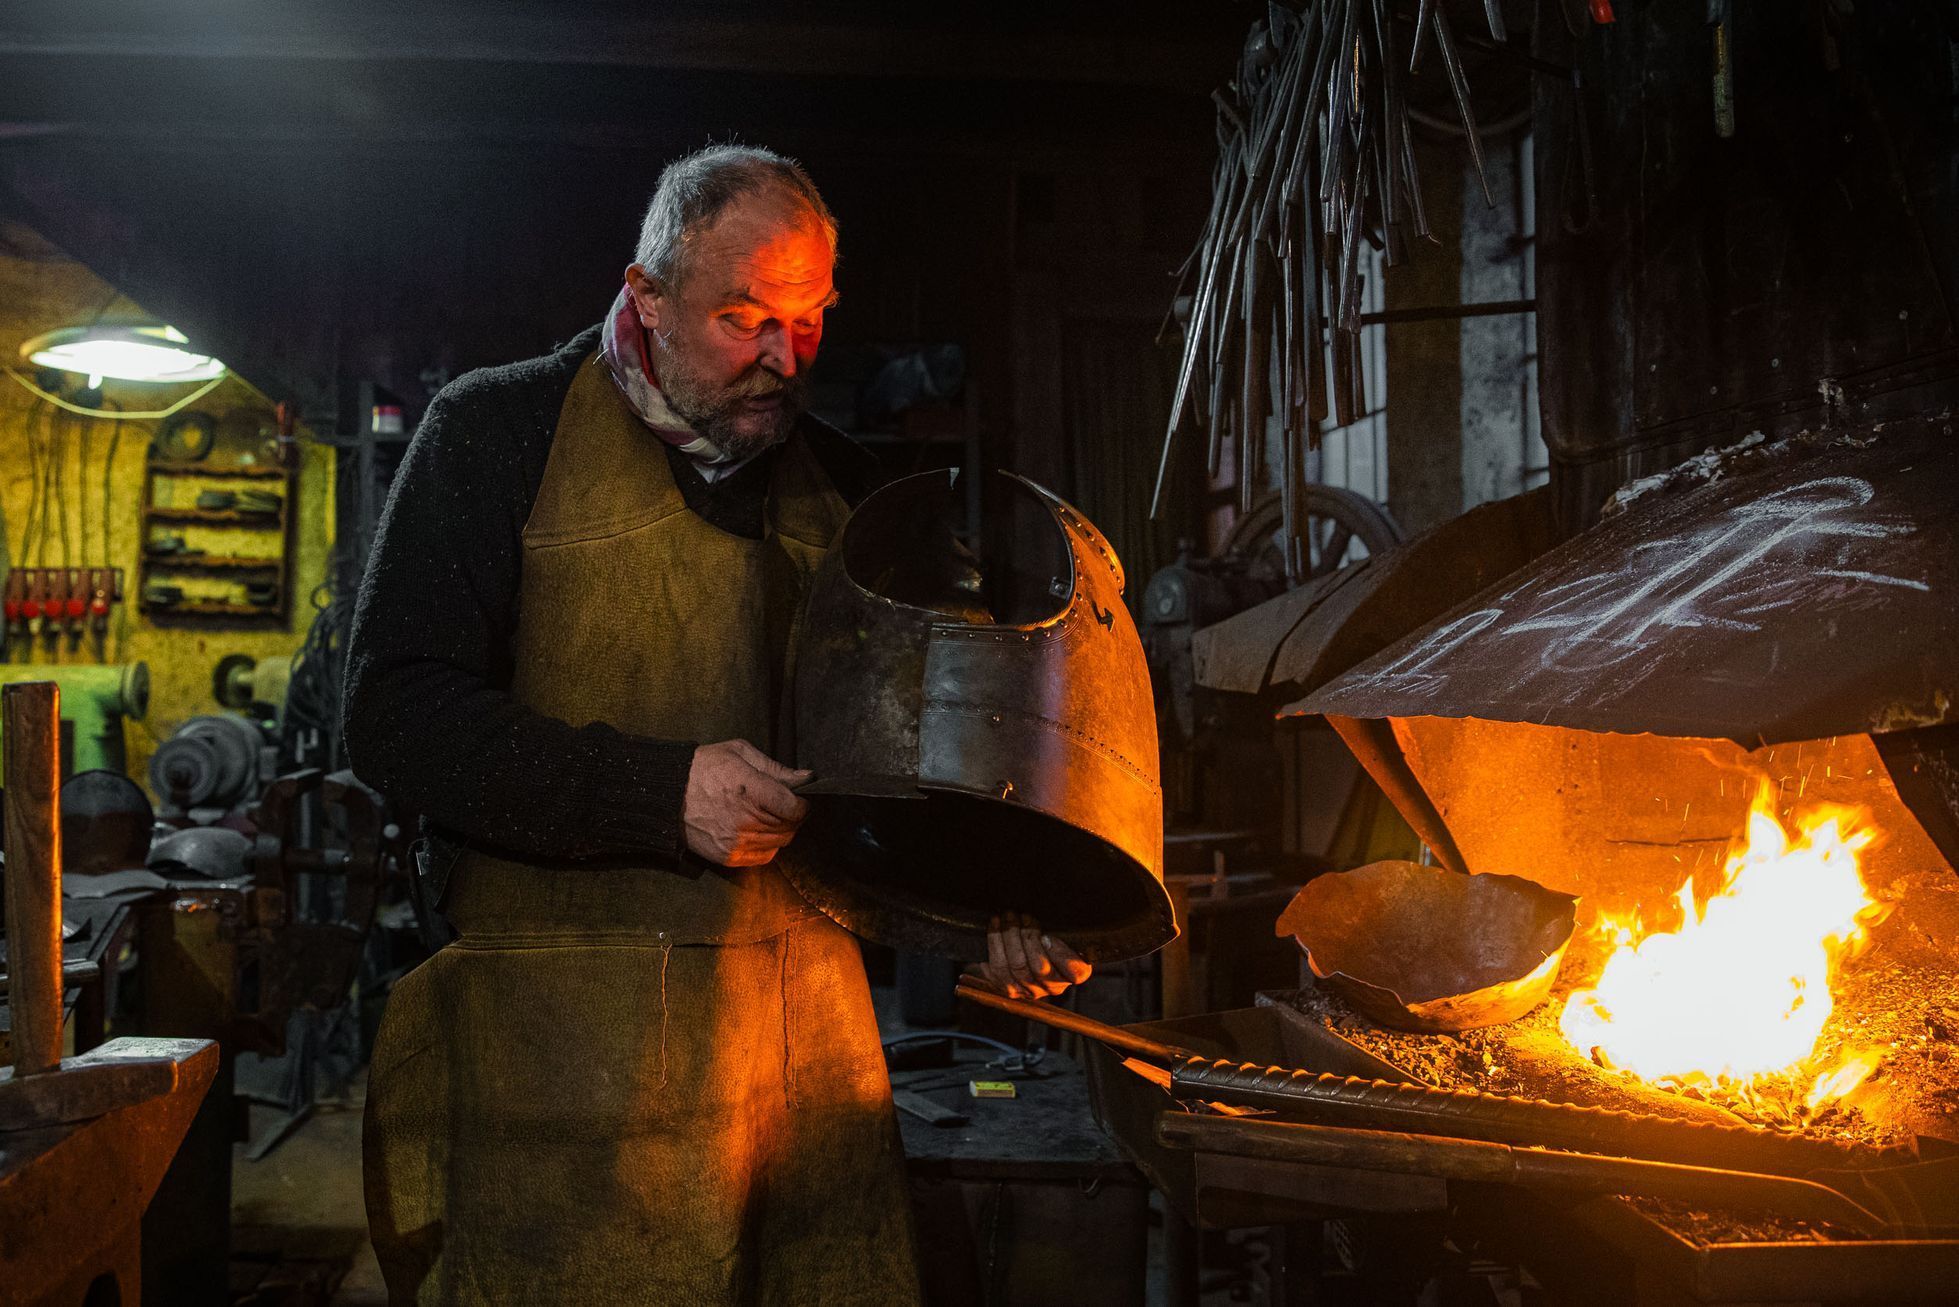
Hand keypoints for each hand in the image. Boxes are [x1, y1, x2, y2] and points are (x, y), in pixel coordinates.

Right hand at [683, 739, 810, 866]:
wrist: (666, 794)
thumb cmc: (703, 768)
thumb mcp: (740, 753)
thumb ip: (776, 768)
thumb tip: (807, 778)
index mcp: (749, 790)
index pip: (794, 808)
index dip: (803, 803)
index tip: (801, 798)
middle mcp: (744, 820)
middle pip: (790, 826)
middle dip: (794, 815)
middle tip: (785, 804)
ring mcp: (736, 841)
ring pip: (780, 842)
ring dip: (782, 830)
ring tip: (770, 815)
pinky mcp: (728, 857)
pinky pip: (764, 857)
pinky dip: (769, 845)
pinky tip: (759, 830)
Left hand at [976, 912, 1091, 999]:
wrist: (1031, 954)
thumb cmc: (1053, 937)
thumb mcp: (1067, 932)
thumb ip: (1066, 930)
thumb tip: (1055, 920)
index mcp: (1076, 973)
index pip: (1074, 972)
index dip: (1059, 954)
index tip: (1046, 935)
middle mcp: (1054, 987)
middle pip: (1039, 967)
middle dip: (1026, 936)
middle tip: (1019, 915)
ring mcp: (1031, 990)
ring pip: (1016, 966)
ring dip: (1007, 937)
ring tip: (1005, 917)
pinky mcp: (1009, 989)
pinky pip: (996, 970)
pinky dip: (994, 945)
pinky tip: (994, 927)